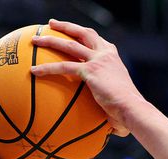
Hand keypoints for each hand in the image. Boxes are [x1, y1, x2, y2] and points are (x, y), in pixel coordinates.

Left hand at [30, 20, 139, 135]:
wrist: (133, 110)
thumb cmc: (128, 113)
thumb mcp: (118, 101)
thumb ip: (108, 104)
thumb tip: (107, 125)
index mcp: (113, 58)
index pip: (97, 40)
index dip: (83, 35)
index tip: (73, 33)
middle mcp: (106, 54)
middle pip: (83, 33)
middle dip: (66, 27)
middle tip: (51, 24)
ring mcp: (98, 60)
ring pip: (69, 45)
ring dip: (50, 39)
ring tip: (35, 39)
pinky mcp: (90, 71)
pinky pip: (63, 67)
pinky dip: (47, 68)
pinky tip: (33, 71)